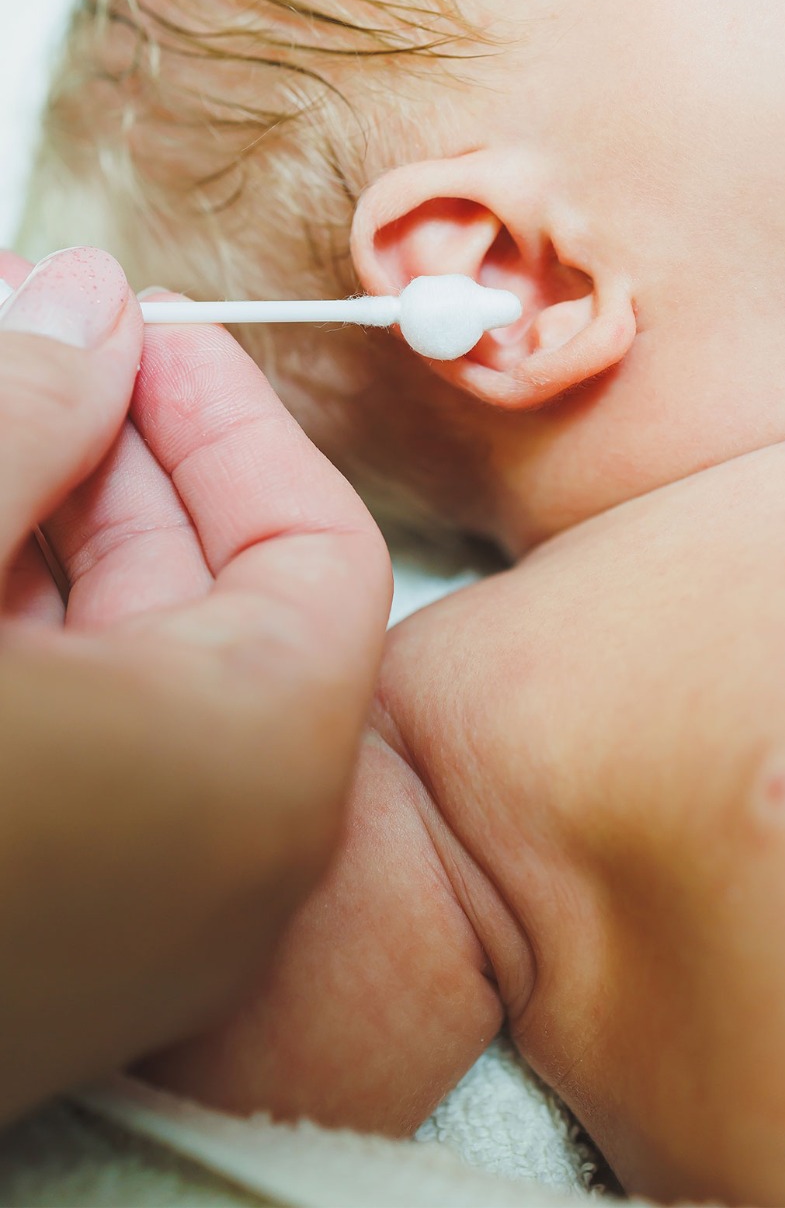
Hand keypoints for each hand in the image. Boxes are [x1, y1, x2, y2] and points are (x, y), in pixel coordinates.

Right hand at [0, 247, 391, 1121]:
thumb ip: (21, 419)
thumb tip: (88, 300)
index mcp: (246, 769)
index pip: (311, 544)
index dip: (224, 411)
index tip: (131, 318)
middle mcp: (218, 860)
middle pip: (210, 593)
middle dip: (106, 446)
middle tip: (23, 333)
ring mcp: (127, 910)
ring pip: (119, 663)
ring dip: (39, 526)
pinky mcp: (40, 927)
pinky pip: (67, 741)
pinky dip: (14, 625)